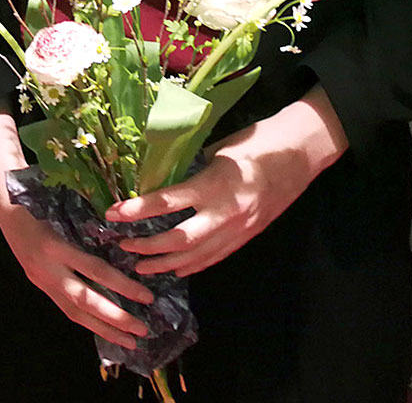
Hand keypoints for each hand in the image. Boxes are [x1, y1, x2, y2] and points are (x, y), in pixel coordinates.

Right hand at [0, 112, 151, 349]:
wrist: (2, 202)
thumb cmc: (38, 198)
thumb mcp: (63, 206)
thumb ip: (88, 226)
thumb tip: (126, 245)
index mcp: (54, 244)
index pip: (94, 270)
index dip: (122, 286)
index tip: (147, 297)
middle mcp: (45, 266)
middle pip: (84, 299)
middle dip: (115, 318)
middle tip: (143, 331)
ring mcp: (39, 277)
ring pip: (73, 311)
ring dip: (102, 328)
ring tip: (128, 342)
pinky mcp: (37, 283)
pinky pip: (64, 308)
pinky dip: (86, 321)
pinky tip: (104, 330)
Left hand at [109, 89, 347, 277]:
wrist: (300, 153)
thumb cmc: (255, 142)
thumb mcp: (216, 149)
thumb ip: (189, 168)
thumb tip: (157, 177)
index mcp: (214, 184)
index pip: (167, 202)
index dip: (136, 211)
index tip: (112, 215)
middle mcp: (226, 212)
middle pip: (179, 240)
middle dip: (147, 246)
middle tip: (122, 245)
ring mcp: (239, 229)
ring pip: (196, 256)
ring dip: (165, 263)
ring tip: (140, 265)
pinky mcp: (248, 237)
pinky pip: (215, 257)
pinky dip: (192, 265)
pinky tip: (174, 269)